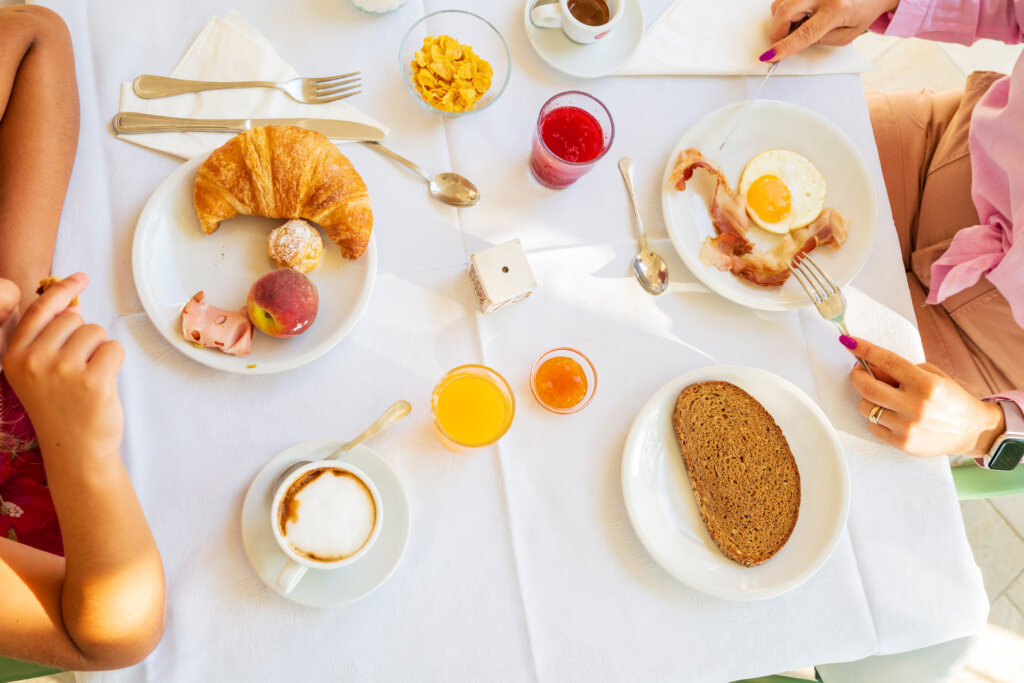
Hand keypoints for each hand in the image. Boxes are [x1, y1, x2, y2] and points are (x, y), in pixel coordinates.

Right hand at [1, 273, 125, 463]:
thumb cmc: (61, 410)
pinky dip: (115, 362)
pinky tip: (103, 383)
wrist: (75, 452)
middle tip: (79, 369)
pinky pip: (114, 348)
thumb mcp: (39, 373)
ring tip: (89, 378)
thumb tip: (72, 302)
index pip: (40, 310)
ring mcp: (62, 370)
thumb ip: (48, 339)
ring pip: (96, 332)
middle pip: (74, 319)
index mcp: (15, 357)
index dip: (62, 290)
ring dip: (100, 350)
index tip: (80, 278)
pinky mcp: (91, 380)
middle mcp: (33, 360)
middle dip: (84, 337)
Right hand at [763, 0, 899, 61]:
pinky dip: (787, 8)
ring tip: (798, 23)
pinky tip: (801, 12)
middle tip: (780, 41)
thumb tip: (795, 43)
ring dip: (782, 19)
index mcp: (836, 9)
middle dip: (776, 31)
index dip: (784, 46)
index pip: (804, 33)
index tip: (770, 55)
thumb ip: (820, 41)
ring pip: (781, 3)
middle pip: (785, 12)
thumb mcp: (846, 35)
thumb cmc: (863, 9)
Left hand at [843, 336, 1004, 456]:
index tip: (849, 342)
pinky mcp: (903, 443)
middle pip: (868, 387)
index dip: (865, 350)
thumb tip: (870, 366)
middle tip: (858, 371)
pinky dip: (875, 418)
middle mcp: (915, 405)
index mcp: (925, 383)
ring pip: (866, 408)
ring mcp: (908, 427)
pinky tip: (889, 415)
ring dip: (867, 399)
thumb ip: (901, 370)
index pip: (888, 362)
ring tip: (882, 397)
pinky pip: (872, 427)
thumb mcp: (932, 375)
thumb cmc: (949, 399)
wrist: (971, 430)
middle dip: (857, 376)